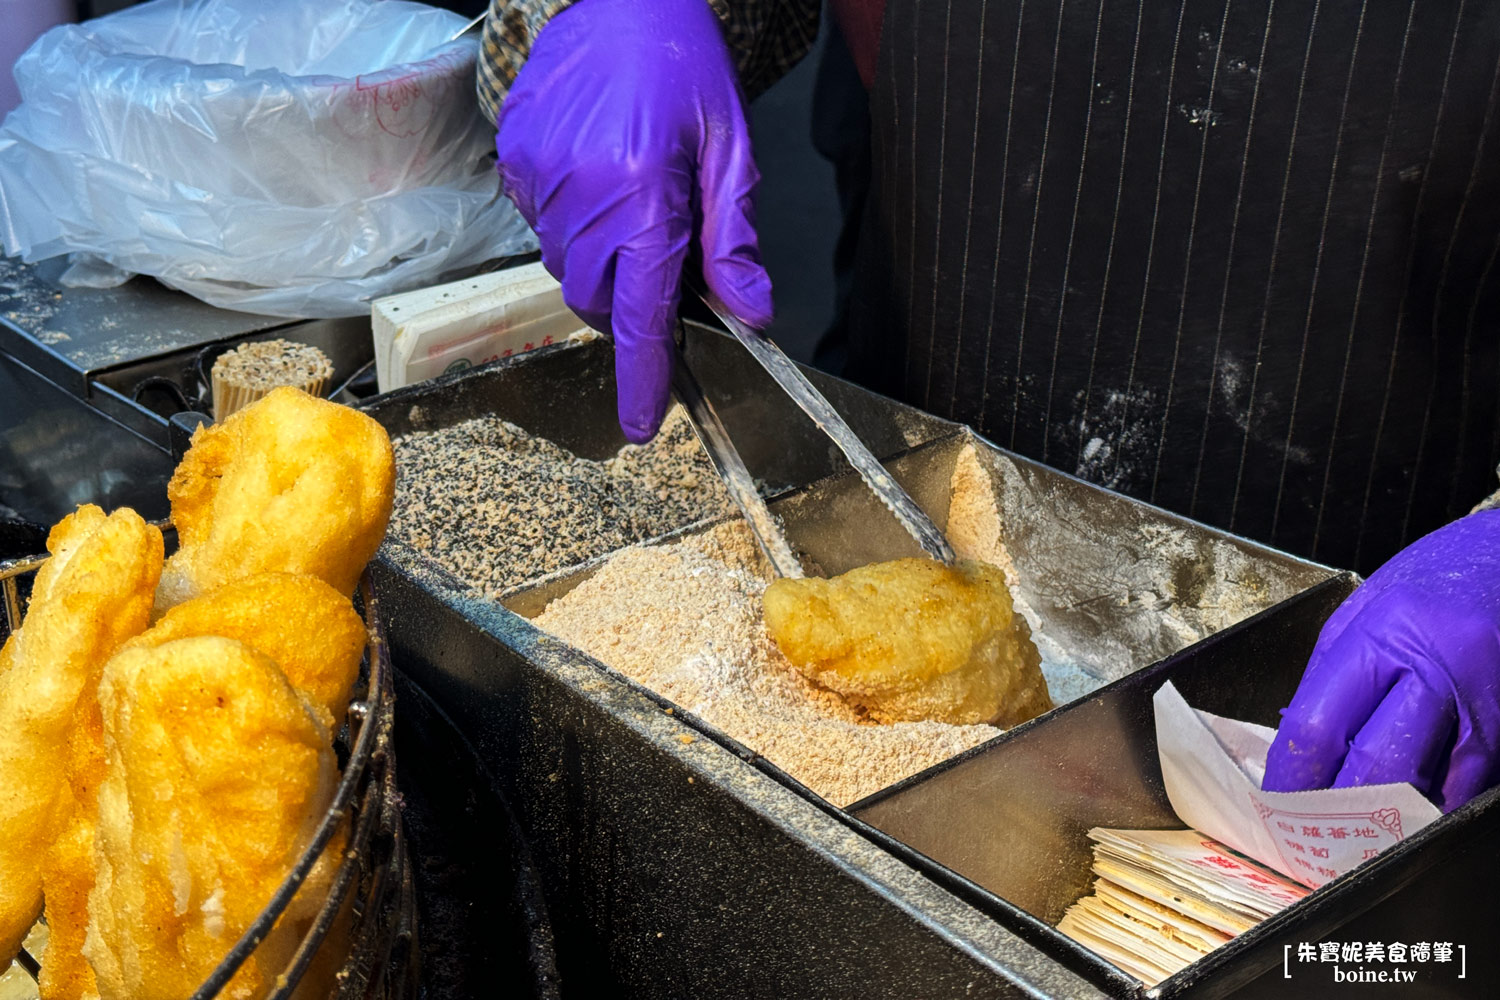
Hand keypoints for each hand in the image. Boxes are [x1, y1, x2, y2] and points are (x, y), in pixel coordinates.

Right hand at [495, 0, 773, 442]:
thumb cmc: (685, 68)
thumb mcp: (731, 151)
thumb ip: (735, 240)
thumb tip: (751, 314)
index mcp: (644, 196)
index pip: (641, 313)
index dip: (644, 376)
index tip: (643, 425)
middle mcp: (582, 196)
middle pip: (598, 299)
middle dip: (628, 303)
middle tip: (663, 257)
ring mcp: (538, 179)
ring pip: (567, 267)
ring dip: (601, 262)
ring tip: (632, 199)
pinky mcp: (513, 160)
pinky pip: (542, 225)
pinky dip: (573, 224)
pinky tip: (598, 177)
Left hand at [1263, 510, 1499, 810]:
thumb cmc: (1435, 580)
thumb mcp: (1367, 606)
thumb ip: (1334, 671)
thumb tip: (1300, 736)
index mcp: (1383, 634)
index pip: (1322, 724)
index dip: (1293, 774)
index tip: (1277, 801)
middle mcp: (1437, 669)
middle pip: (1378, 764)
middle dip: (1340, 810)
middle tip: (1313, 837)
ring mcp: (1484, 702)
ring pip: (1434, 784)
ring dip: (1393, 820)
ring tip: (1358, 841)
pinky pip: (1473, 782)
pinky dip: (1441, 803)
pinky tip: (1414, 816)